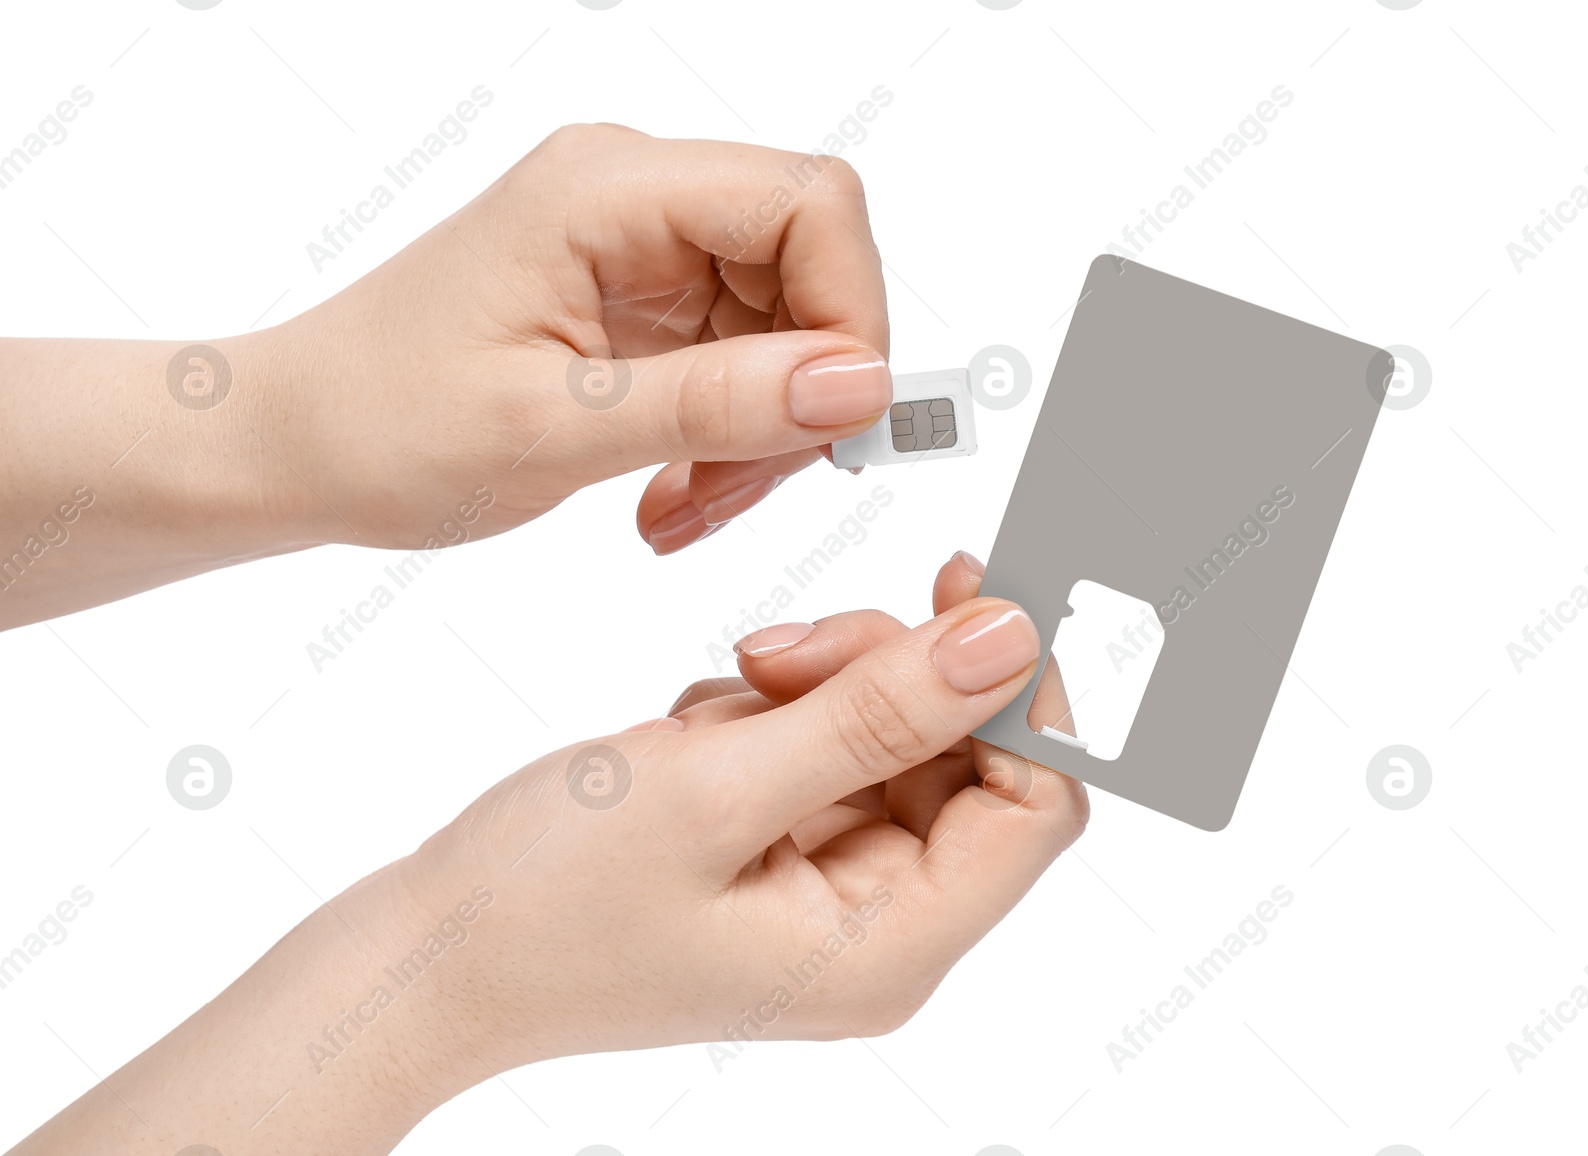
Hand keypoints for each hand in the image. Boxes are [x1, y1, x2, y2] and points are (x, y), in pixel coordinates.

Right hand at [9, 554, 1085, 1154]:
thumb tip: (1009, 640)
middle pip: (965, 758)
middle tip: (783, 647)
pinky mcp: (784, 846)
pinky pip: (827, 742)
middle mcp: (880, 928)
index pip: (1037, 810)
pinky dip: (771, 710)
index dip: (1023, 694)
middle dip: (887, 677)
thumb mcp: (717, 789)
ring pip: (893, 734)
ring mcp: (831, 886)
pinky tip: (692, 732)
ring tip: (718, 696)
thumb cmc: (548, 899)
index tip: (969, 585)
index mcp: (889, 948)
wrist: (432, 947)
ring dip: (817, 685)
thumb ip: (875, 713)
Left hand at [274, 123, 892, 552]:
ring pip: (787, 325)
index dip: (851, 310)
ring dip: (764, 433)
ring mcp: (641, 248)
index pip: (807, 200)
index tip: (836, 427)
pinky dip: (729, 440)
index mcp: (605, 188)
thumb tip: (860, 384)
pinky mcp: (641, 303)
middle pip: (808, 265)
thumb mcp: (553, 430)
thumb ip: (714, 403)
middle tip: (747, 491)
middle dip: (804, 392)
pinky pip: (742, 360)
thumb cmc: (381, 427)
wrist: (293, 446)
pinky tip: (673, 496)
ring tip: (688, 510)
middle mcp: (633, 197)